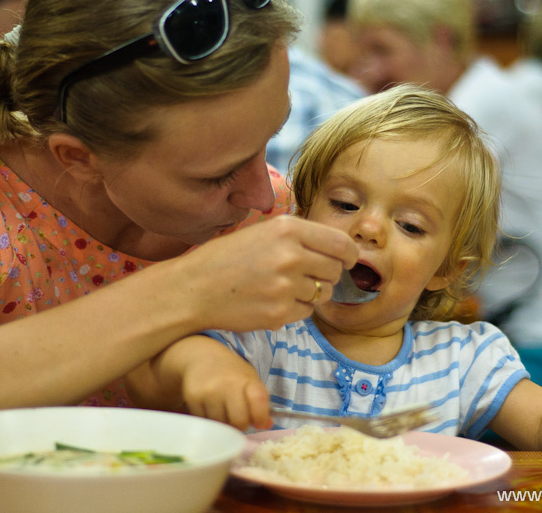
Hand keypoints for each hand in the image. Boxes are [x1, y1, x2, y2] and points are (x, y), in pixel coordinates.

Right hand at [181, 346, 271, 430]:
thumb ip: (260, 401)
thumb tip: (265, 425)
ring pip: (221, 425)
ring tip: (223, 412)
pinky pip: (204, 422)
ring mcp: (209, 392)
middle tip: (237, 419)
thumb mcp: (250, 379)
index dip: (261, 417)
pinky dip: (209, 421)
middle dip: (240, 425)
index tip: (259, 423)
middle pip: (239, 421)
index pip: (259, 401)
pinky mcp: (192, 398)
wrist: (201, 357)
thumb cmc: (231, 372)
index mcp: (246, 379)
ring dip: (223, 424)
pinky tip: (210, 409)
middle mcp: (227, 384)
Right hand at [183, 215, 357, 331]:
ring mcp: (286, 286)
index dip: (349, 254)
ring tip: (280, 287)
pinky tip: (271, 301)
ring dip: (309, 293)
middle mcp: (291, 255)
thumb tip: (339, 250)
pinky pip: (306, 312)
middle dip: (325, 275)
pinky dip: (295, 309)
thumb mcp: (262, 232)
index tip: (347, 260)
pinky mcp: (279, 313)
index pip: (341, 243)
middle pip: (335, 270)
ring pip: (322, 293)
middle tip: (302, 275)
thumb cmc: (226, 259)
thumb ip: (299, 237)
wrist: (193, 288)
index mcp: (288, 229)